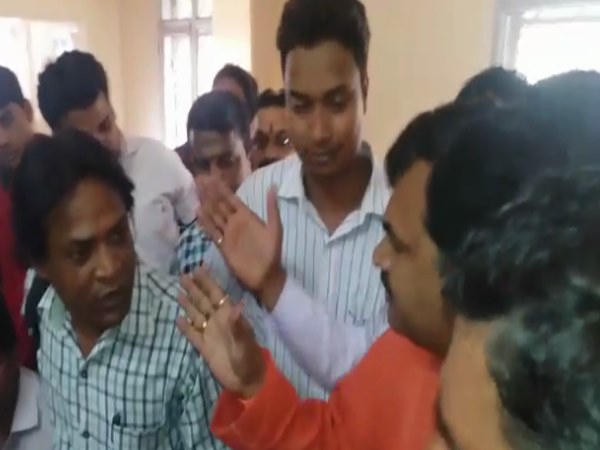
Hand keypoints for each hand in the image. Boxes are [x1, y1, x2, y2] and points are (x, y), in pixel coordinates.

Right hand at [176, 267, 264, 398]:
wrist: (246, 381)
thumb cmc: (249, 359)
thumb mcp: (244, 342)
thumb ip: (237, 324)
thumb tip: (236, 304)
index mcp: (229, 316)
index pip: (216, 294)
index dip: (208, 281)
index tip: (199, 267)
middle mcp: (218, 322)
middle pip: (203, 301)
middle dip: (194, 288)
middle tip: (183, 274)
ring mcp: (210, 334)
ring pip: (196, 314)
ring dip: (188, 303)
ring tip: (178, 291)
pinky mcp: (204, 348)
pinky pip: (193, 334)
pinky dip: (185, 327)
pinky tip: (177, 319)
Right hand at [197, 178, 286, 309]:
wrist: (266, 275)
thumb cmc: (272, 252)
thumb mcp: (275, 228)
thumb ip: (271, 208)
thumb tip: (273, 186)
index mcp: (247, 216)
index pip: (232, 199)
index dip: (222, 189)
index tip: (212, 177)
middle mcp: (236, 222)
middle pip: (220, 205)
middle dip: (210, 193)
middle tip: (199, 180)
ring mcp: (228, 233)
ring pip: (214, 216)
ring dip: (206, 204)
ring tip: (196, 192)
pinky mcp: (223, 245)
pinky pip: (212, 231)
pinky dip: (205, 222)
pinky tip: (198, 213)